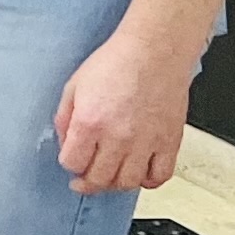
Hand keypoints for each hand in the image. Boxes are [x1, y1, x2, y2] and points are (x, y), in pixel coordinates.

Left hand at [55, 26, 193, 196]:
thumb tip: (65, 143)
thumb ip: (65, 118)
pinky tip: (139, 173)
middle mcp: (118, 137)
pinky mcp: (169, 142)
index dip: (69, 164)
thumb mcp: (74, 86)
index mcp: (90, 122)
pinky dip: (148, 181)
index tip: (72, 160)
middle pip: (99, 179)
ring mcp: (146, 142)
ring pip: (128, 183)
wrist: (154, 51)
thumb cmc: (116, 63)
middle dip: (88, 182)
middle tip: (86, 178)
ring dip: (115, 184)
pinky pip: (160, 176)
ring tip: (110, 175)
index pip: (72, 163)